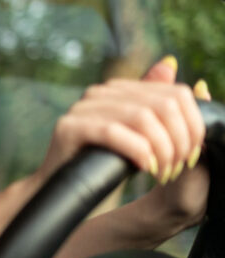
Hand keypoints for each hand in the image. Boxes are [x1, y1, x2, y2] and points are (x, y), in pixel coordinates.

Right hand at [36, 57, 206, 226]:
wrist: (65, 194)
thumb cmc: (104, 168)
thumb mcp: (141, 138)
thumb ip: (157, 105)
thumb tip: (170, 63)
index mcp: (119, 90)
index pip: (174, 93)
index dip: (193, 125)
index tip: (192, 155)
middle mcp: (100, 92)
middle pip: (163, 104)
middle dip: (179, 140)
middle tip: (178, 167)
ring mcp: (81, 107)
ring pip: (142, 116)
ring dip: (161, 149)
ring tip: (162, 173)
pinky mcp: (68, 127)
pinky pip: (113, 132)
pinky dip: (137, 151)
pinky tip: (144, 167)